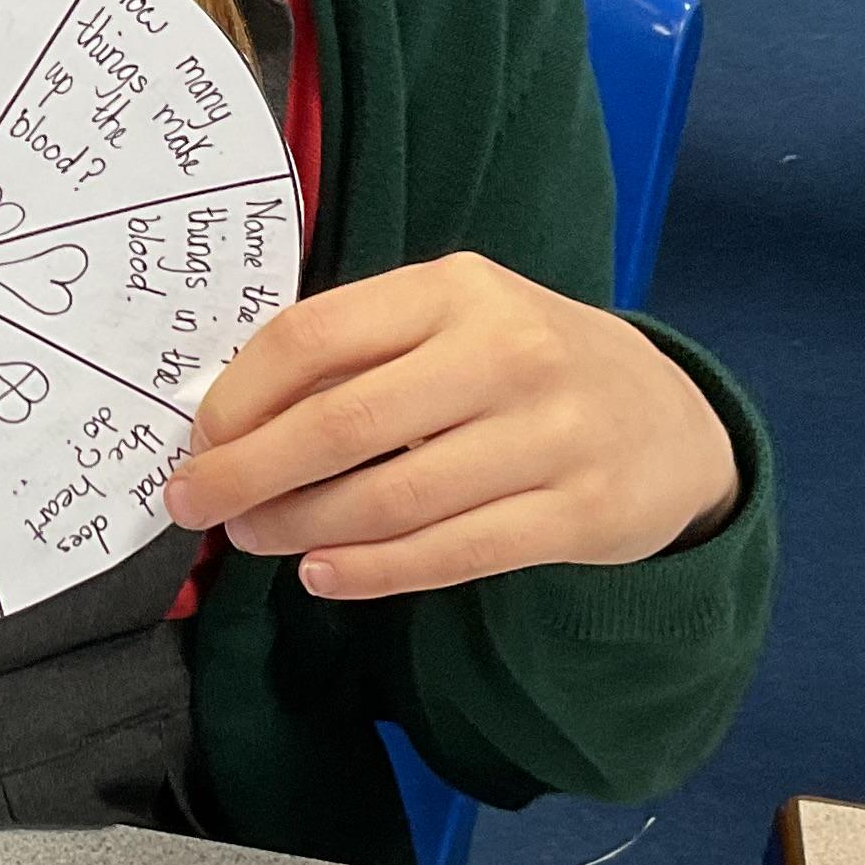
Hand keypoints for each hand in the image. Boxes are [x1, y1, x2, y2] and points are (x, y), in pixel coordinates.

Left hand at [163, 251, 737, 590]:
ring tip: (255, 539)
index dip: (239, 397)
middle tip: (194, 504)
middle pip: (342, 422)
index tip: (198, 441)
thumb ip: (359, 353)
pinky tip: (321, 575)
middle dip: (249, 472)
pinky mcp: (580, 514)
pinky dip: (372, 572)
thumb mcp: (453, 322)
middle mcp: (506, 351)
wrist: (670, 420)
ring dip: (301, 527)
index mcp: (455, 289)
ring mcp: (550, 435)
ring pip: (391, 498)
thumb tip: (228, 417)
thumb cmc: (523, 366)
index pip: (314, 336)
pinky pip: (451, 553)